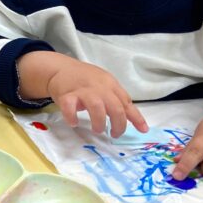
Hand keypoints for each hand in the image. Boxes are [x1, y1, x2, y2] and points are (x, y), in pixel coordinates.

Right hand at [31, 54, 147, 137]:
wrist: (60, 68)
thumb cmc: (84, 79)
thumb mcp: (104, 84)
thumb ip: (115, 99)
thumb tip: (131, 118)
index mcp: (110, 84)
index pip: (126, 102)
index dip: (136, 117)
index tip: (143, 130)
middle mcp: (99, 87)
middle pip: (115, 107)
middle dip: (118, 124)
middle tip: (114, 134)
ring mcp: (83, 90)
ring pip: (97, 106)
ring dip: (99, 122)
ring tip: (97, 129)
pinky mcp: (66, 94)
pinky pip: (70, 107)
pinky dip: (72, 117)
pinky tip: (73, 122)